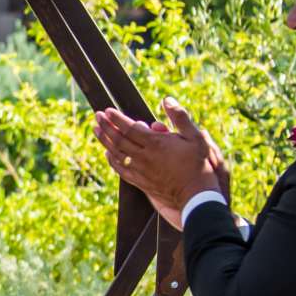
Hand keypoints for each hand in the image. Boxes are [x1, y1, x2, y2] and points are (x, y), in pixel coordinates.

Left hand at [92, 100, 227, 228]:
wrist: (196, 195)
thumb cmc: (199, 164)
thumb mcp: (195, 136)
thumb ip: (180, 117)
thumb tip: (167, 100)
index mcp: (156, 144)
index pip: (129, 128)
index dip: (116, 119)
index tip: (107, 110)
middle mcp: (144, 157)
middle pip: (118, 139)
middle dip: (106, 126)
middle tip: (97, 116)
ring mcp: (141, 171)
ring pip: (116, 154)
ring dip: (104, 141)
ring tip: (96, 130)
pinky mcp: (141, 183)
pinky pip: (121, 170)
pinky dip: (112, 161)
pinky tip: (107, 154)